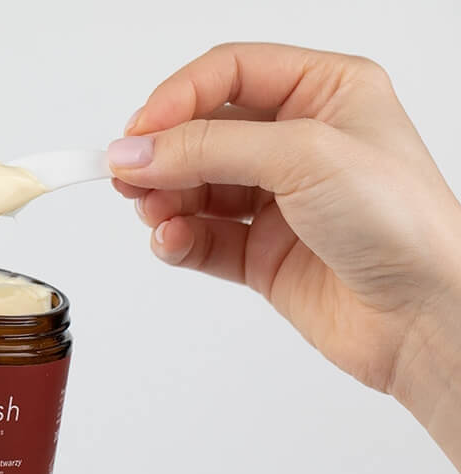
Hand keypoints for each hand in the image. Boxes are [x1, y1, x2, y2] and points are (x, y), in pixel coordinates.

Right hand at [108, 42, 460, 469]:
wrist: (426, 318)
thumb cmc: (404, 224)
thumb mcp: (304, 157)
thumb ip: (210, 148)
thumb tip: (137, 150)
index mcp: (326, 93)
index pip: (229, 74)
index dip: (177, 98)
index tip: (139, 132)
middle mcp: (299, 143)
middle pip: (203, 131)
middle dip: (163, 154)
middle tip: (127, 175)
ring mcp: (279, 200)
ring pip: (195, 186)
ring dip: (165, 199)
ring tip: (154, 214)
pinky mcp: (263, 253)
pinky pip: (201, 237)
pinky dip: (178, 239)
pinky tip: (173, 242)